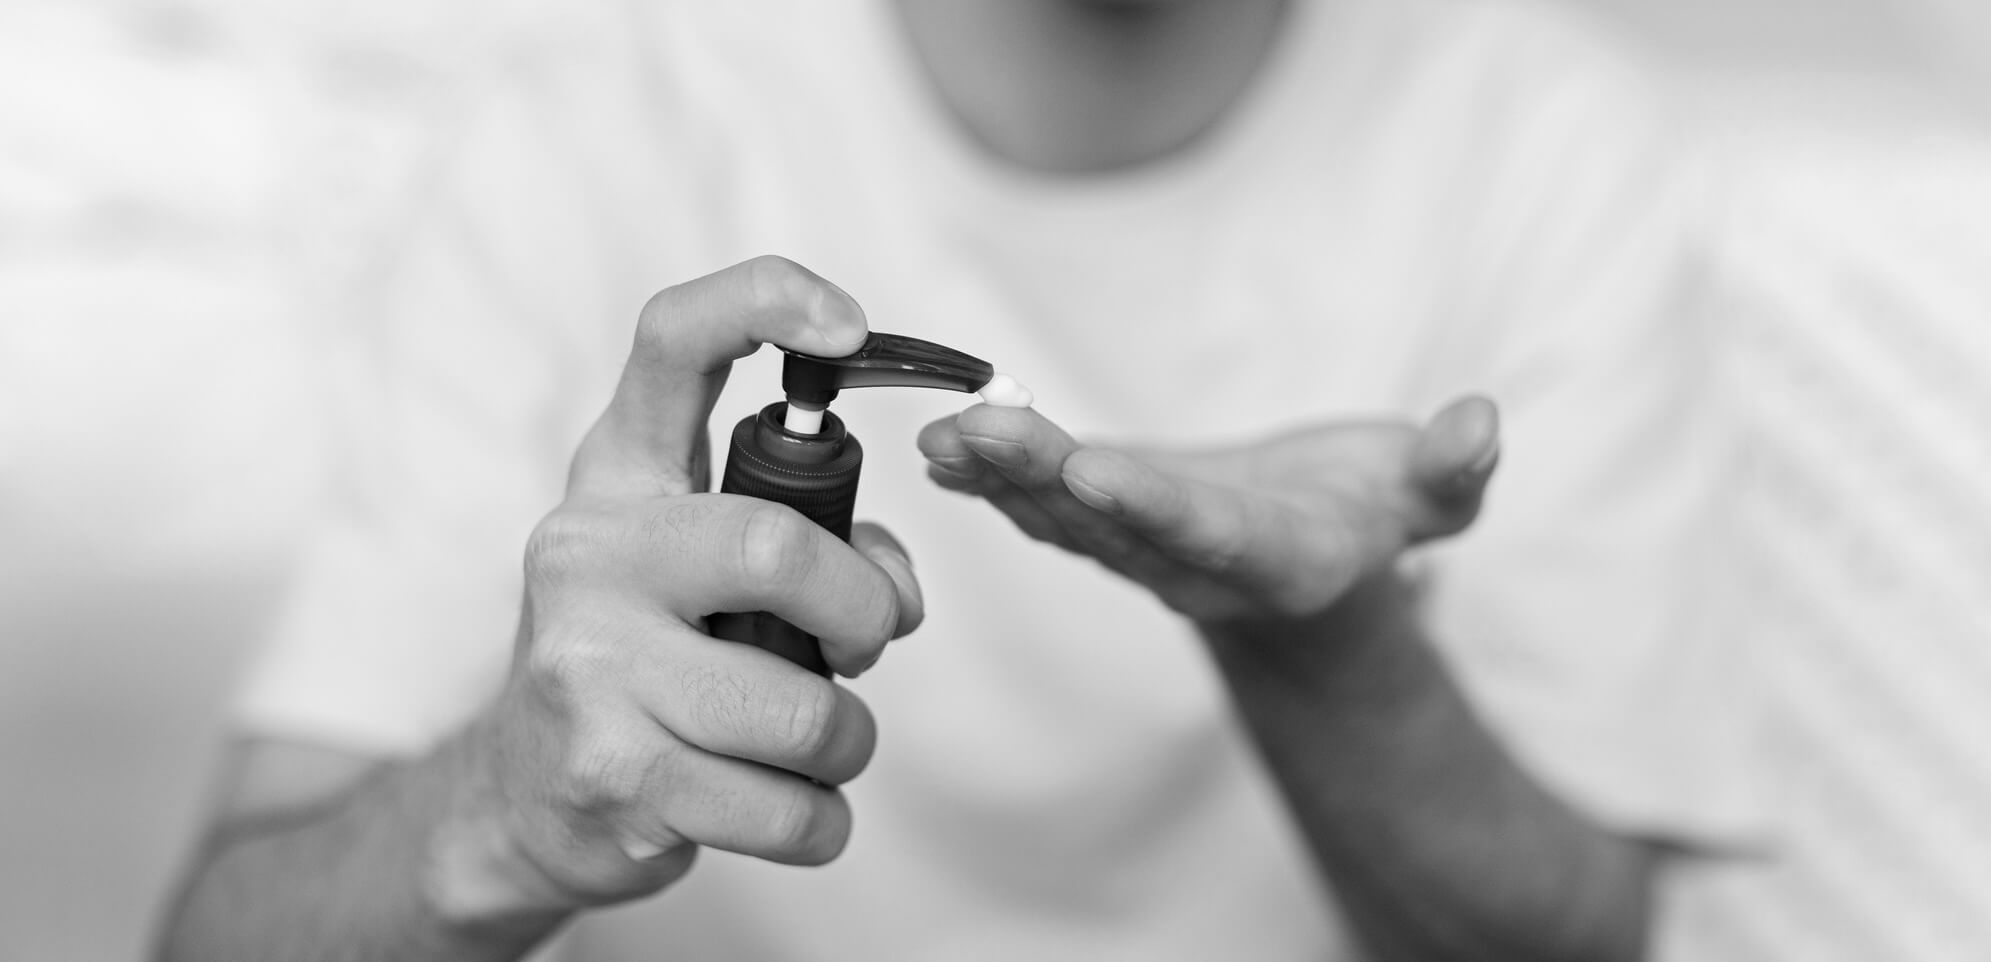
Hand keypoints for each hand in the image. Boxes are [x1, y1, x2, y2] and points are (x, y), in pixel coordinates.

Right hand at [435, 257, 924, 922]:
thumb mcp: (701, 570)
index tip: (850, 323)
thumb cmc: (645, 661)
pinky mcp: (611, 776)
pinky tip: (792, 809)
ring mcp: (587, 666)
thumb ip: (815, 543)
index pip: (673, 342)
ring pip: (799, 709)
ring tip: (818, 746)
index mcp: (619, 477)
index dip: (766, 304)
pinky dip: (818, 822)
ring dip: (846, 741)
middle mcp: (588, 552)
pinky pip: (781, 807)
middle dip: (865, 612)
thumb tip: (897, 591)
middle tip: (865, 644)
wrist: (521, 799)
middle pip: (778, 548)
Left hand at [917, 398, 1498, 626]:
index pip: (1209, 532)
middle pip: (1113, 523)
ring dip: (999, 477)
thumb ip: (1454, 470)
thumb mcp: (1433, 495)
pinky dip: (992, 480)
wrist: (1319, 557)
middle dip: (1041, 477)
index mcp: (1279, 559)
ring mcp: (1144, 553)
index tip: (1089, 466)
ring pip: (1064, 517)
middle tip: (973, 431)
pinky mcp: (1108, 527)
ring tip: (940, 434)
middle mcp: (1198, 567)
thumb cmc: (1378, 511)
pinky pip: (1045, 507)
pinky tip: (938, 448)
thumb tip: (1482, 421)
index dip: (1151, 503)